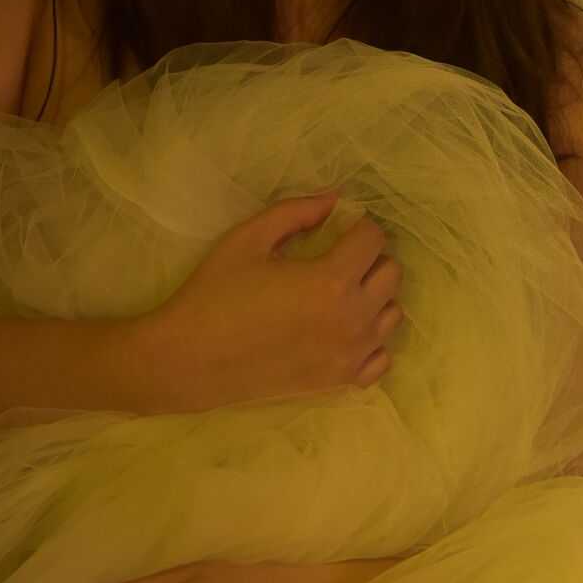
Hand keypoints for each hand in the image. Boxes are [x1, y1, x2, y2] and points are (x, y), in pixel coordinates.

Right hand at [143, 188, 402, 415]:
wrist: (191, 361)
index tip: (341, 227)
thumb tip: (333, 200)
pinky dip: (371, 339)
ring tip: (340, 293)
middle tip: (339, 257)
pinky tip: (342, 329)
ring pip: (391, 314)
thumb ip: (295, 212)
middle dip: (371, 258)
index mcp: (331, 280)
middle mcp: (353, 319)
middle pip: (391, 274)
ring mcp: (350, 355)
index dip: (359, 225)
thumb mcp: (248, 239)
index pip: (373, 239)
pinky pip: (381, 357)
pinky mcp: (340, 381)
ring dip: (374, 297)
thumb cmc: (216, 295)